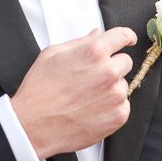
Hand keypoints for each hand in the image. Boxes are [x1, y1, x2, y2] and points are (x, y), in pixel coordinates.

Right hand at [11, 27, 135, 158]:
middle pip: (125, 61)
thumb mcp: (52, 54)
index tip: (128, 39)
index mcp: (93, 52)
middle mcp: (108, 72)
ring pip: (123, 85)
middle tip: (91, 76)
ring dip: (111, 88)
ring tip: (86, 96)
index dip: (126, 36)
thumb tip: (97, 34)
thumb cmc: (39, 89)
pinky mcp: (118, 117)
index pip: (122, 36)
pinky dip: (111, 107)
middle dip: (112, 65)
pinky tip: (91, 109)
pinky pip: (123, 106)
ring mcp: (115, 96)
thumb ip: (80, 42)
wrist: (33, 125)